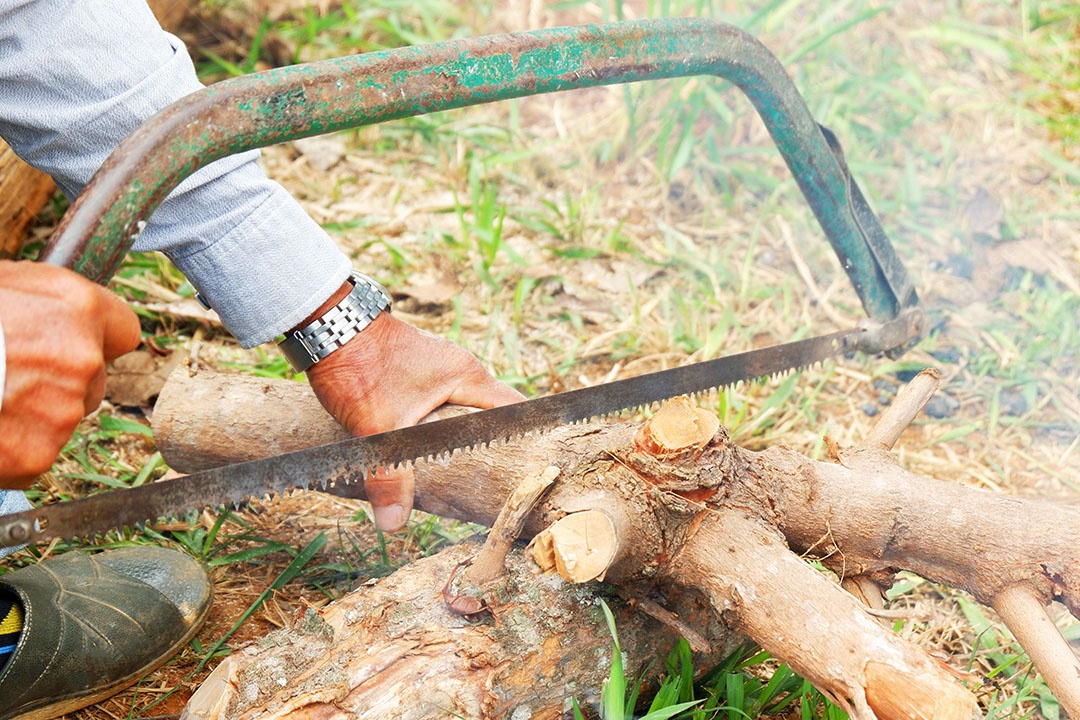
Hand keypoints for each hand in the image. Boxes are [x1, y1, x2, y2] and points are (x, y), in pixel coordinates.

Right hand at [0, 261, 140, 488]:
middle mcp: (82, 359)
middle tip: (8, 377)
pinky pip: (31, 454)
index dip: (96, 338)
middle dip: (59, 382)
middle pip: (92, 380)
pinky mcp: (36, 455)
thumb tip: (53, 314)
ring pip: (61, 418)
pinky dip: (8, 448)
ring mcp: (62, 411)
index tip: (75, 344)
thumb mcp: (0, 284)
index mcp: (76, 308)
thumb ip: (41, 302)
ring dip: (30, 415)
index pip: (123, 330)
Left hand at [306, 312, 523, 531]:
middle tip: (497, 483)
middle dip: (493, 447)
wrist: (328, 325)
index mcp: (467, 376)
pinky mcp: (416, 373)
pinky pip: (442, 405)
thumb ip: (389, 477)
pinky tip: (429, 453)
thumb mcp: (378, 427)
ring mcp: (437, 369)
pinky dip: (441, 429)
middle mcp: (459, 370)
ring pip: (464, 410)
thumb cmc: (361, 364)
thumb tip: (394, 524)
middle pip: (491, 414)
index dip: (527, 439)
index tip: (532, 469)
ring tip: (467, 476)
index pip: (515, 409)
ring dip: (463, 438)